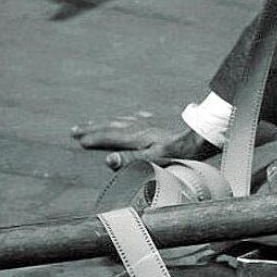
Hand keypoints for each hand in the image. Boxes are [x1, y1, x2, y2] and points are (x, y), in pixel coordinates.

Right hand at [71, 111, 216, 169]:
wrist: (202, 133)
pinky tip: (131, 116)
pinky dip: (129, 117)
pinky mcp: (161, 121)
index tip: (77, 140)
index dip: (92, 139)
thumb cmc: (180, 149)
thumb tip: (108, 160)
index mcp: (136, 136)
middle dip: (92, 128)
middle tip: (74, 129)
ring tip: (94, 122)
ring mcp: (150, 122)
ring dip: (105, 122)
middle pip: (110, 126)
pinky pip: (139, 117)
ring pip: (122, 120)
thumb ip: (131, 159)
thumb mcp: (155, 158)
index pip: (108, 137)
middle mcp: (139, 126)